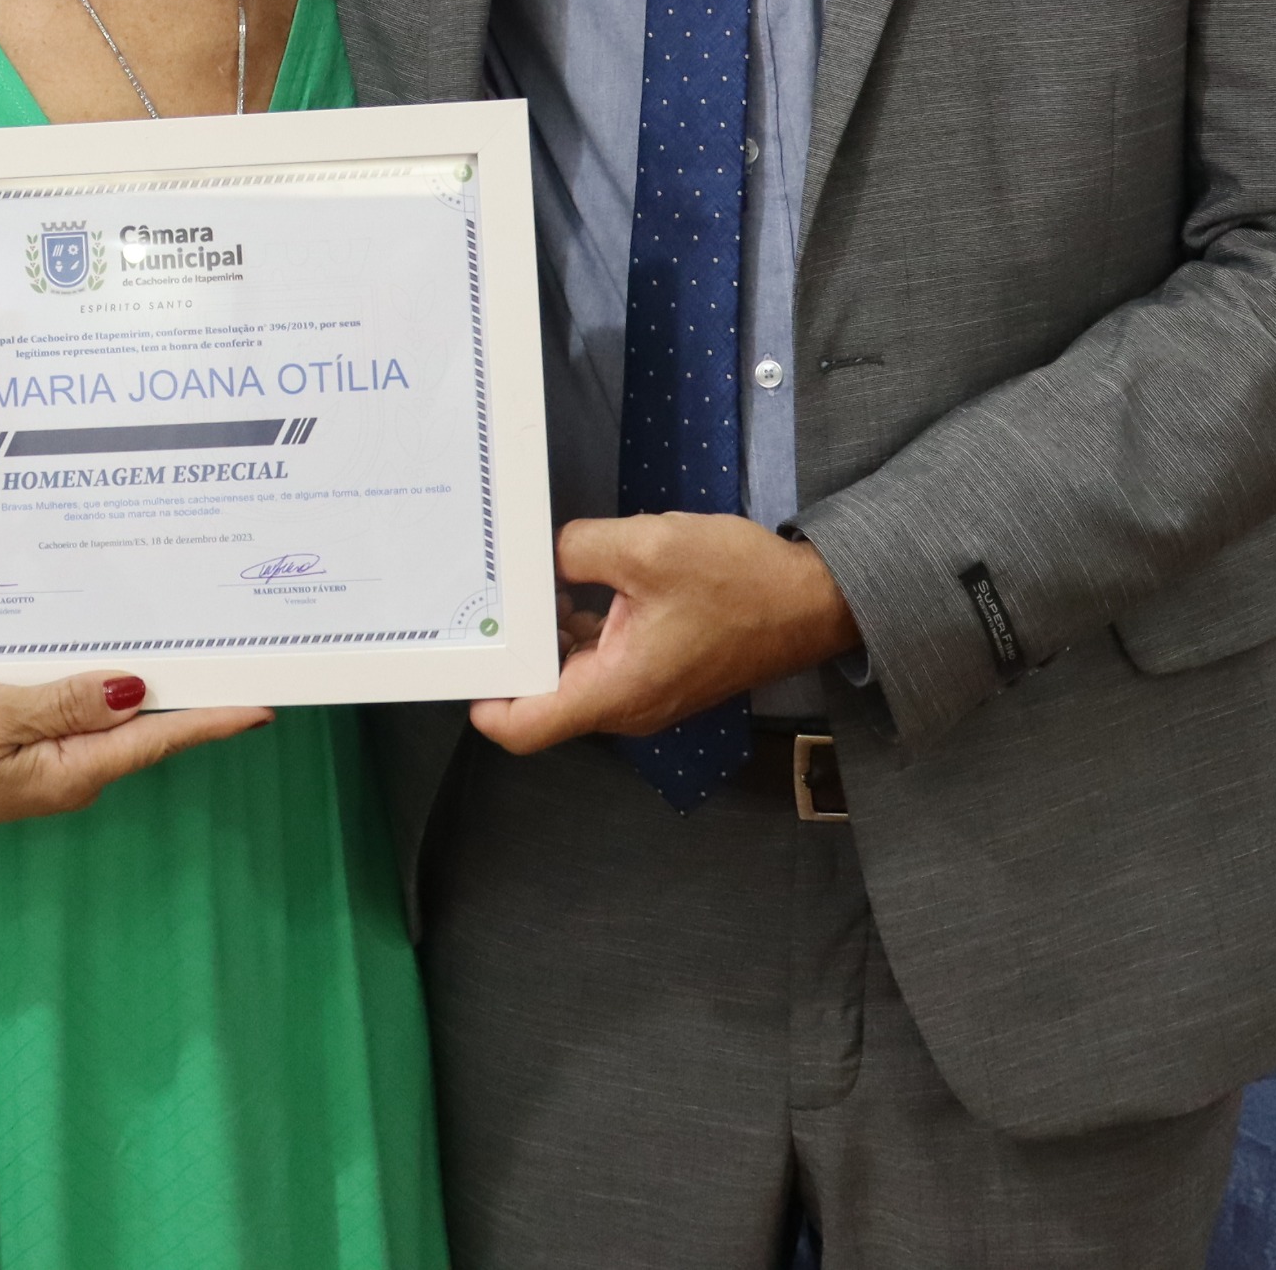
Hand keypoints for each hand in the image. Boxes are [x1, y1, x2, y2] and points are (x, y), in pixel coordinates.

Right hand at [0, 672, 270, 828]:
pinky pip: (76, 716)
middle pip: (144, 727)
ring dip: (143, 687)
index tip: (263, 703)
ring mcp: (48, 765)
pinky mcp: (24, 750)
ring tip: (187, 646)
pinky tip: (105, 662)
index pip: (159, 737)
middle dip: (188, 693)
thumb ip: (65, 702)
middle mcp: (70, 774)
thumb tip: (135, 689)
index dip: (213, 719)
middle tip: (237, 653)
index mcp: (71, 771)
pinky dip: (97, 688)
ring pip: (111, 719)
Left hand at [466, 514, 859, 757]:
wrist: (815, 601)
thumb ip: (578, 550)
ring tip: (521, 583)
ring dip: (548, 635)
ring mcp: (645, 693)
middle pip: (544, 698)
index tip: (459, 658)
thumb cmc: (738, 582)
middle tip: (479, 603)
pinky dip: (580, 630)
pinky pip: (603, 660)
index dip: (484, 703)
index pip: (526, 728)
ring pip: (573, 675)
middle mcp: (626, 706)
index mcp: (616, 691)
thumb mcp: (647, 548)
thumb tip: (543, 556)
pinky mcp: (660, 673)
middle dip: (511, 654)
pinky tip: (571, 584)